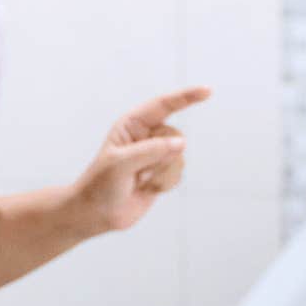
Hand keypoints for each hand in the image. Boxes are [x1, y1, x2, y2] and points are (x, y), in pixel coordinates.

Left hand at [65, 86, 211, 236]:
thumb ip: (151, 150)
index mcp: (132, 124)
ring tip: (138, 181)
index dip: (186, 97)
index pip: (163, 106)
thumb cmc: (101, 184)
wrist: (97, 214)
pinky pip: (178, 174)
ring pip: (179, 158)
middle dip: (161, 157)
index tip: (207, 91)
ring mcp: (155, 155)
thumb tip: (182, 143)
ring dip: (161, 173)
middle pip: (175, 137)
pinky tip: (145, 189)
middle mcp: (146, 136)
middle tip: (136, 171)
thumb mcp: (121, 164)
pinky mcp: (162, 173)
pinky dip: (164, 184)